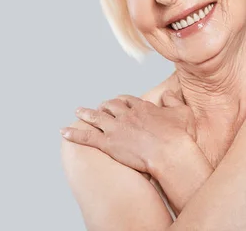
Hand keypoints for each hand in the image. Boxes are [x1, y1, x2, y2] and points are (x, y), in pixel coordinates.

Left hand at [60, 90, 196, 174]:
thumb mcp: (183, 113)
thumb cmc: (180, 136)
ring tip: (78, 111)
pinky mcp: (108, 143)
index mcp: (143, 108)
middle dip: (104, 106)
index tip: (119, 102)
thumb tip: (169, 94)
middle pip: (111, 106)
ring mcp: (116, 128)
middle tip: (98, 107)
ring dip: (85, 114)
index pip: (128, 100)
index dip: (122, 101)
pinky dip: (74, 134)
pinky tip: (63, 132)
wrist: (170, 152)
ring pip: (96, 118)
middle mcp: (126, 115)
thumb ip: (174, 101)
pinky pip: (86, 137)